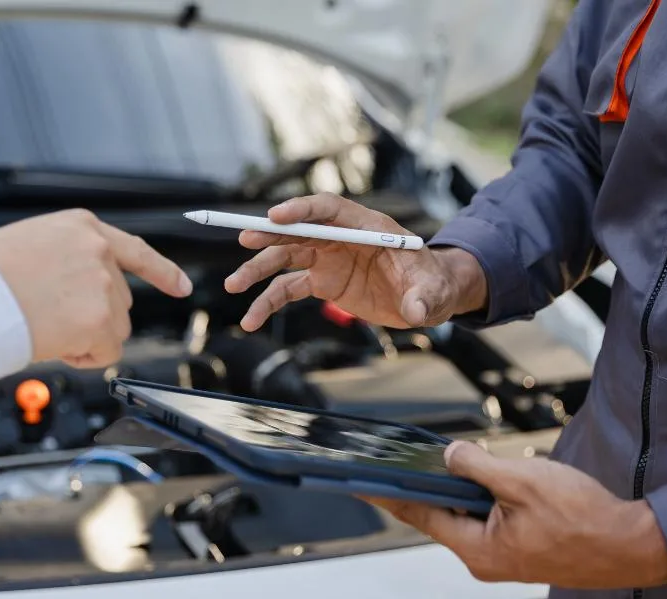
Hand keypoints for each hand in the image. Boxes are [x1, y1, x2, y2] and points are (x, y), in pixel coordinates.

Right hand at [0, 208, 191, 367]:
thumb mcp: (30, 245)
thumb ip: (66, 260)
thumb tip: (82, 291)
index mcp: (82, 227)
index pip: (135, 250)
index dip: (162, 272)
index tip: (182, 287)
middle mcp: (99, 251)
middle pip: (120, 300)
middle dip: (94, 317)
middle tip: (47, 317)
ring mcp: (104, 285)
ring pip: (114, 328)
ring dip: (86, 336)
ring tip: (44, 325)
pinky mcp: (100, 320)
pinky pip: (106, 352)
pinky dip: (84, 356)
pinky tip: (53, 342)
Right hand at [224, 193, 487, 330]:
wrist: (426, 297)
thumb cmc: (432, 283)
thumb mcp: (433, 291)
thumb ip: (423, 298)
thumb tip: (415, 310)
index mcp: (366, 227)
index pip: (328, 209)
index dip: (302, 210)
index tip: (276, 216)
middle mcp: (340, 238)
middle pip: (298, 231)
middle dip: (270, 234)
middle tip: (245, 239)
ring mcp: (328, 259)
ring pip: (284, 259)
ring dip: (257, 270)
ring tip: (233, 285)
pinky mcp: (322, 282)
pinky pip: (287, 289)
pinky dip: (267, 303)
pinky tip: (251, 320)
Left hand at [363, 441, 666, 588]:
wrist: (633, 545)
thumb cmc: (586, 519)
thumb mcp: (522, 480)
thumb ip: (478, 466)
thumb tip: (449, 455)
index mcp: (479, 549)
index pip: (420, 515)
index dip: (390, 495)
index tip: (363, 483)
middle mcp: (485, 558)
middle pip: (441, 515)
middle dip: (427, 486)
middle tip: (404, 459)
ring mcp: (503, 556)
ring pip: (467, 515)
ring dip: (461, 489)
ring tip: (453, 462)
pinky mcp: (520, 548)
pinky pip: (489, 519)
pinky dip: (482, 498)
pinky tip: (486, 478)